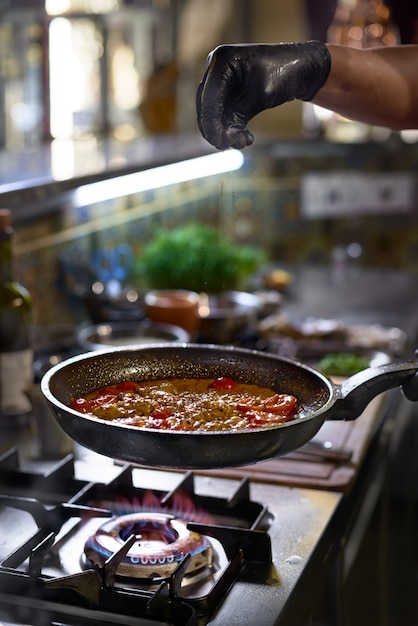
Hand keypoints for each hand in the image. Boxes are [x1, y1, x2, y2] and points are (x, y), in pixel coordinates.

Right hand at [196, 41, 330, 149]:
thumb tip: (222, 139)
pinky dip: (231, 126)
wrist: (302, 68)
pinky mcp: (229, 90)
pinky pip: (224, 113)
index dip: (211, 123)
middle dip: (217, 128)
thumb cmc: (283, 74)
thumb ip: (238, 117)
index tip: (218, 142)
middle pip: (206, 106)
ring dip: (225, 130)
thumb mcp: (260, 98)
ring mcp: (222, 78)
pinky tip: (244, 137)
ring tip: (242, 142)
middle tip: (228, 146)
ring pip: (214, 112)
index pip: (209, 98)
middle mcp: (217, 67)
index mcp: (222, 61)